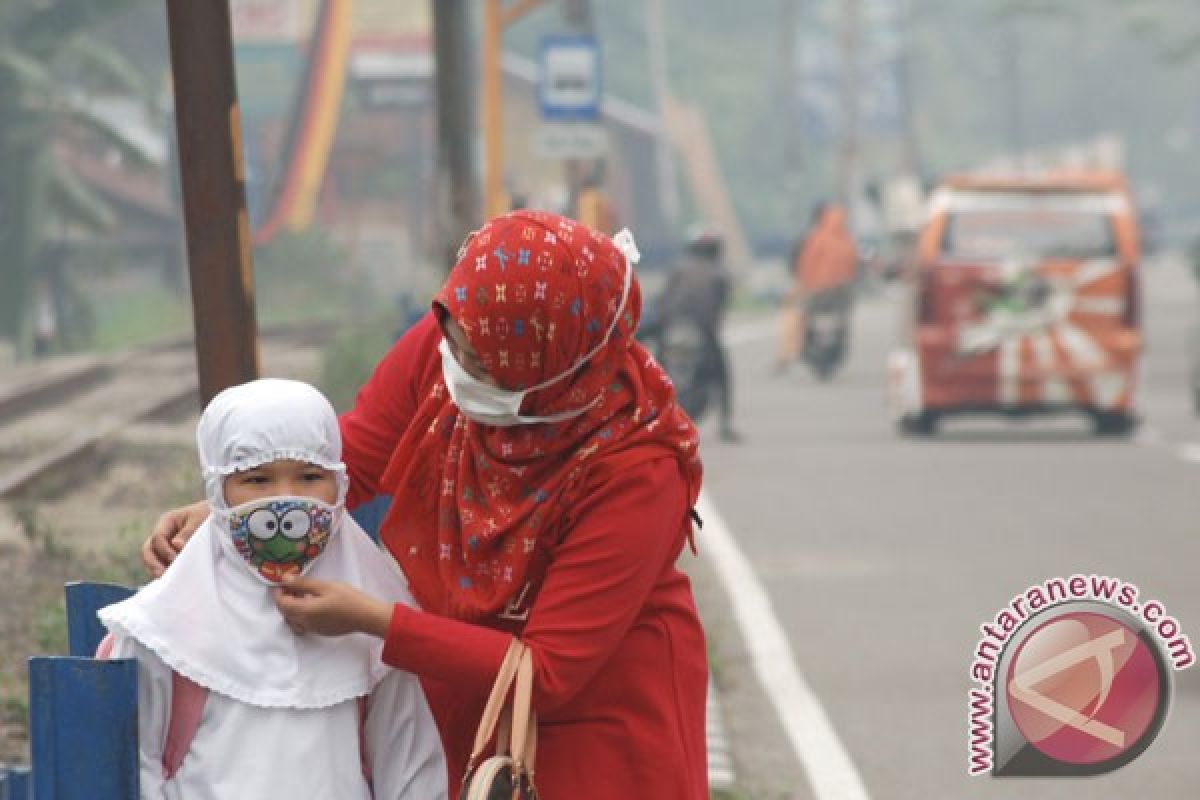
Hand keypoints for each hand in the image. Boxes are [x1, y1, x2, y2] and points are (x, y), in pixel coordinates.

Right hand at [142, 500, 209, 577]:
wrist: (220, 516)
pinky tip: (170, 579)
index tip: (175, 559)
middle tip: (161, 575)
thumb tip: (176, 545)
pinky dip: (164, 570)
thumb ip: (188, 532)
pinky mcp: (172, 554)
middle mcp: (163, 533)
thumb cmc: (208, 514)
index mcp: (167, 521)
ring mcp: (165, 544)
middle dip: (152, 563)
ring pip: (152, 558)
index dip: (164, 550)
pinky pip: (162, 563)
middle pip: (148, 549)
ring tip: (164, 579)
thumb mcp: (200, 520)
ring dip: (156, 569)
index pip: (157, 538)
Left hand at [274, 576, 392, 637]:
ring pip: (293, 620)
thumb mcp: (324, 586)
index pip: (281, 603)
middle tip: (293, 585)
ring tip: (302, 595)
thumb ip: (302, 584)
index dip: (279, 592)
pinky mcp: (320, 631)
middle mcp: (305, 623)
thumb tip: (285, 579)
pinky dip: (302, 614)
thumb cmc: (348, 599)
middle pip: (285, 613)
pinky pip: (303, 624)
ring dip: (292, 607)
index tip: (284, 582)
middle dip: (285, 599)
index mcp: (304, 611)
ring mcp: (313, 629)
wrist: (365, 616)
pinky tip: (313, 604)